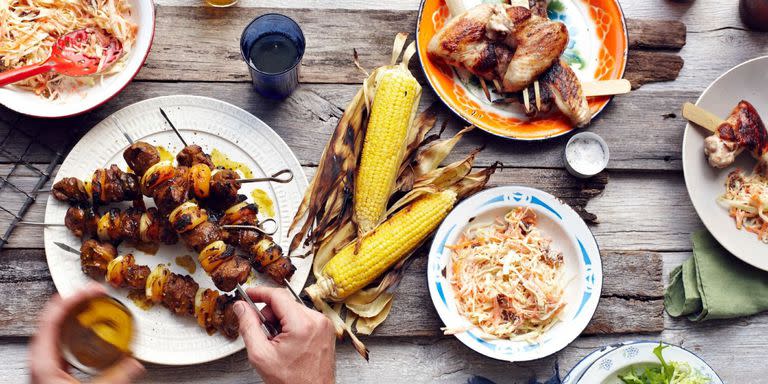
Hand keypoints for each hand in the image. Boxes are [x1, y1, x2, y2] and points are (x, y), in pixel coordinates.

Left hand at [29, 283, 144, 383]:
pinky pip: (61, 338)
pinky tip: (91, 329)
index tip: (93, 290)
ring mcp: (44, 361)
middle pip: (54, 317)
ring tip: (96, 304)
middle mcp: (39, 357)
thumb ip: (116, 377)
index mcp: (42, 360)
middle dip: (77, 301)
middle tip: (98, 293)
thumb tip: (136, 364)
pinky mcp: (51, 367)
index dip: (74, 299)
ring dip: (77, 313)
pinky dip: (76, 328)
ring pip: (57, 326)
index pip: (54, 317)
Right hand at [234, 286, 335, 383]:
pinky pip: (304, 318)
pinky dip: (293, 326)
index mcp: (302, 324)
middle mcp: (317, 320)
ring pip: (294, 310)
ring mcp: (324, 324)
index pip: (277, 295)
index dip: (259, 293)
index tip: (249, 294)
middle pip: (285, 303)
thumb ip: (248, 326)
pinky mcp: (326, 329)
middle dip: (270, 316)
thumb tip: (241, 307)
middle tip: (265, 335)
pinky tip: (289, 343)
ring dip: (281, 322)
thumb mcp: (261, 355)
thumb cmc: (292, 381)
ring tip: (279, 344)